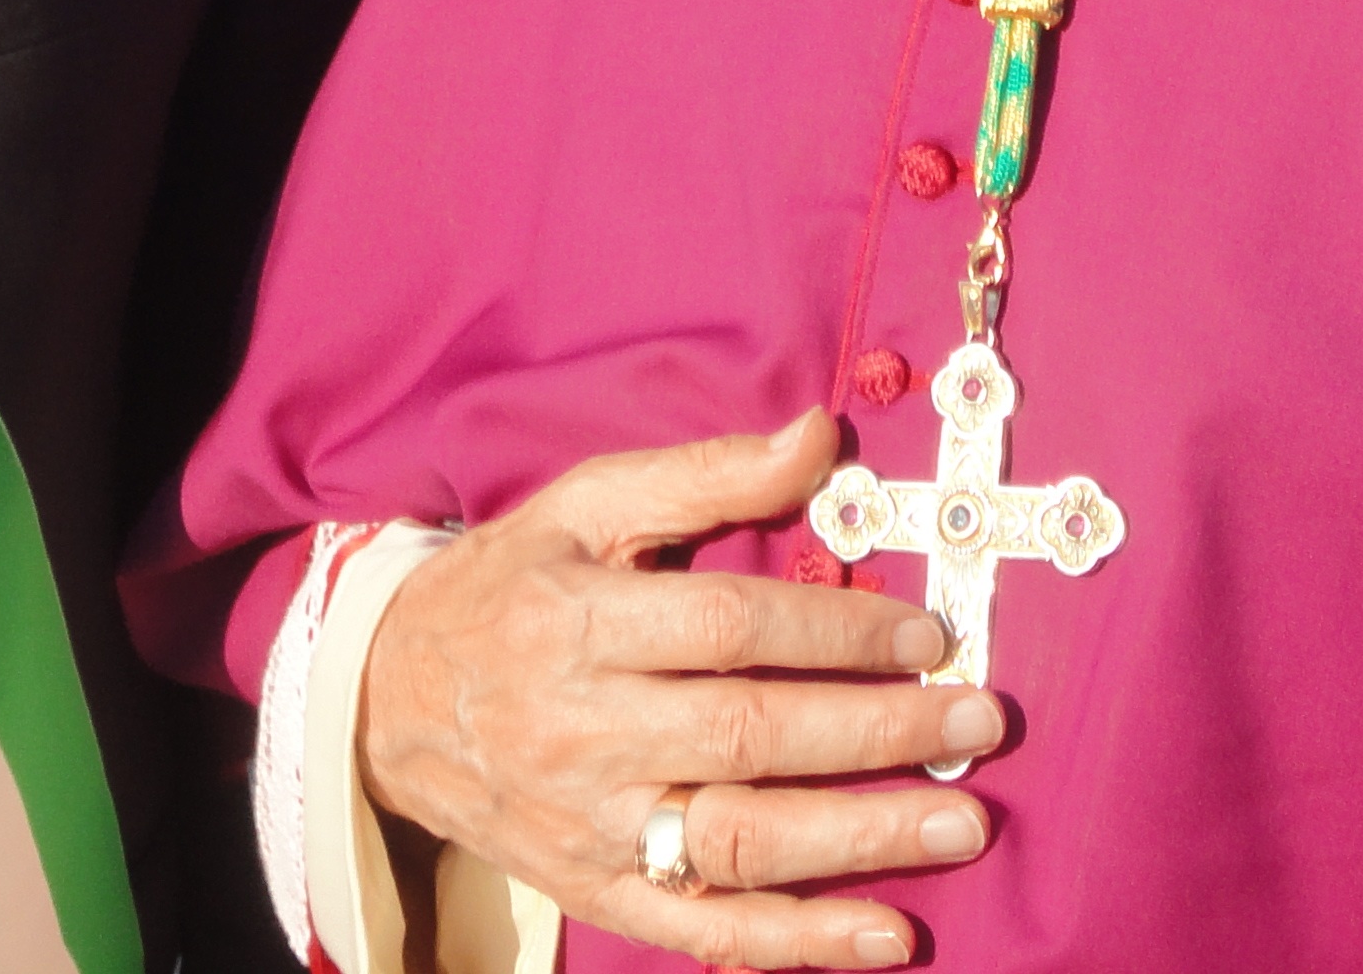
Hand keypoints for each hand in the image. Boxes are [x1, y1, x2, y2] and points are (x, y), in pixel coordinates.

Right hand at [354, 413, 997, 968]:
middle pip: (748, 736)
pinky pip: (704, 927)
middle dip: (877, 733)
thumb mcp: (584, 505)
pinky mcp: (595, 890)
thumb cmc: (507, 586)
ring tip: (962, 822)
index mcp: (578, 620)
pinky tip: (884, 934)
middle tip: (977, 724)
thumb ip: (706, 475)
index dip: (835, 631)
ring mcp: (590, 824)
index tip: (928, 634)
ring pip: (737, 840)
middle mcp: (581, 729)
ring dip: (860, 839)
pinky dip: (797, 941)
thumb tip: (821, 438)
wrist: (385, 703)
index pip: (728, 628)